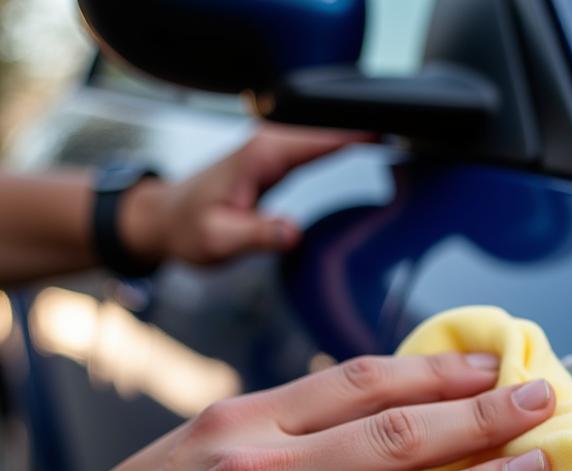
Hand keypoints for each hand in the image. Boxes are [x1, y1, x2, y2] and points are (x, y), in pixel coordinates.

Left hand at [119, 125, 371, 266]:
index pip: (317, 140)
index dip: (355, 134)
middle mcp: (267, 144)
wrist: (164, 220)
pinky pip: (315, 146)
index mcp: (261, 157)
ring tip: (395, 138)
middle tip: (407, 134)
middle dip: (364, 129)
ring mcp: (271, 148)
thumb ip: (258, 234)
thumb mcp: (221, 240)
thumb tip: (293, 232)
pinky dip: (340, 145)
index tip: (389, 131)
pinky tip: (363, 147)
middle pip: (326, 129)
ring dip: (355, 135)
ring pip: (322, 134)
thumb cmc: (189, 230)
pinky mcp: (274, 158)